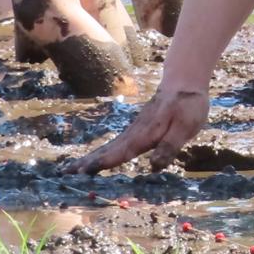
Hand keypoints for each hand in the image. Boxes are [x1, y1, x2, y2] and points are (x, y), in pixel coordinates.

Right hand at [69, 87, 209, 174]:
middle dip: (87, 162)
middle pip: (107, 150)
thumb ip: (169, 147)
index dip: (102, 163)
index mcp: (144, 134)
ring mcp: (134, 130)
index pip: (120, 152)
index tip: (83, 172)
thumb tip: (153, 167)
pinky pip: (116, 143)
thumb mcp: (185, 128)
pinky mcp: (137, 129)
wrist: (184, 81)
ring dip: (90, 157)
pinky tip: (97, 158)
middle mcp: (134, 133)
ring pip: (109, 146)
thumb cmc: (188, 105)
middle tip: (65, 172)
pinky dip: (102, 152)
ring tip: (72, 168)